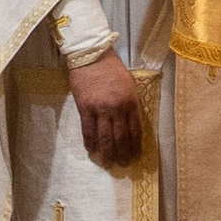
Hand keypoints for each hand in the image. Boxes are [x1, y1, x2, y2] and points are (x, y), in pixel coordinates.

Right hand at [68, 49, 144, 172]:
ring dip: (107, 152)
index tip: (136, 156)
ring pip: (105, 137)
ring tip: (108, 163)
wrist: (92, 55)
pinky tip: (91, 150)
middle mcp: (117, 108)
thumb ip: (131, 103)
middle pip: (120, 137)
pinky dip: (90, 142)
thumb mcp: (129, 83)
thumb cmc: (112, 68)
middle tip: (123, 165)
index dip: (135, 146)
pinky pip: (88, 130)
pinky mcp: (85, 107)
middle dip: (123, 154)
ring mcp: (100, 109)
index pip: (135, 130)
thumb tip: (130, 122)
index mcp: (131, 101)